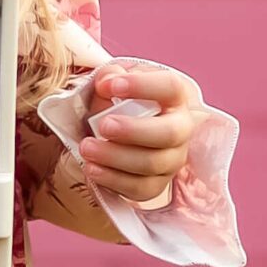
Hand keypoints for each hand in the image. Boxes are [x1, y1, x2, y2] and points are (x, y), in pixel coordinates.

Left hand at [82, 62, 199, 206]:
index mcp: (173, 98)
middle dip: (134, 130)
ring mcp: (171, 160)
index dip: (143, 86)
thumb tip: (106, 82)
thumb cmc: (118, 106)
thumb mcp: (113, 86)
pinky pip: (139, 188)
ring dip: (115, 156)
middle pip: (169, 133)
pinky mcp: (155, 185)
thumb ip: (110, 78)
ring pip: (152, 163)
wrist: (112, 136)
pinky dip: (113, 179)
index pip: (170, 87)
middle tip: (103, 125)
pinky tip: (91, 168)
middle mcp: (180, 129)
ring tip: (86, 147)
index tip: (110, 85)